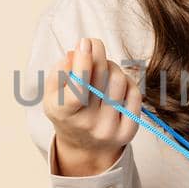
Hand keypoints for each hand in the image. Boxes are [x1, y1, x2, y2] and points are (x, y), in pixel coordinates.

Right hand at [42, 37, 142, 175]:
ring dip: (111, 67)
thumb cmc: (67, 110)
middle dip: (98, 53)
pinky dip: (126, 81)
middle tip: (93, 45)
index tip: (85, 42)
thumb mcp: (53, 92)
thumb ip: (60, 71)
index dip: (83, 62)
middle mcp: (88, 125)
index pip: (78, 87)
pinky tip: (115, 85)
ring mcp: (110, 130)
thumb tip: (77, 52)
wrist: (83, 145)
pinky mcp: (128, 131)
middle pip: (101, 77)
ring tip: (102, 70)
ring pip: (119, 80)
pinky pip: (134, 93)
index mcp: (64, 114)